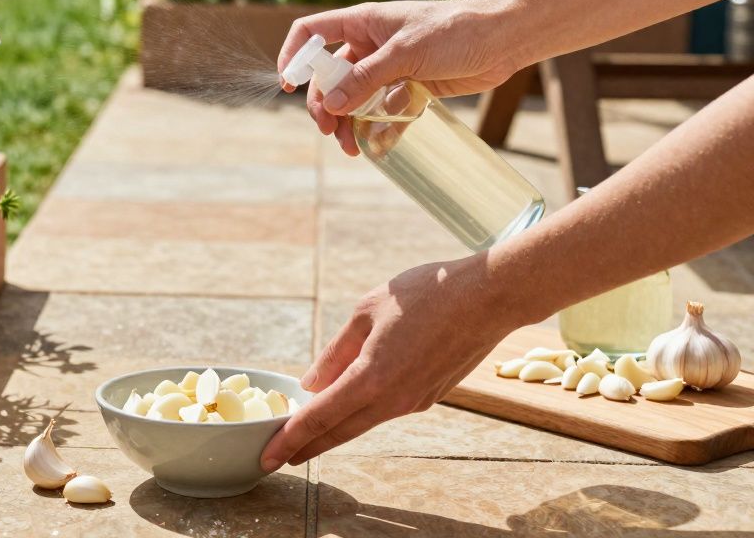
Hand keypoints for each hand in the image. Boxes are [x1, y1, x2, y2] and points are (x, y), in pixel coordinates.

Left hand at [259, 255, 522, 470]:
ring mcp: (414, 402)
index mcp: (371, 377)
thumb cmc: (425, 295)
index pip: (320, 417)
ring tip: (305, 437)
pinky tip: (348, 406)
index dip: (290, 438)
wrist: (488, 298)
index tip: (267, 456)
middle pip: (340, 432)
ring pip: (363, 423)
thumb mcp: (366, 312)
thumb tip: (311, 384)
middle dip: (306, 448)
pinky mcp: (429, 397)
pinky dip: (360, 414)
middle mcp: (393, 399)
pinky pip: (386, 410)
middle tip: (276, 459)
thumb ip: (335, 352)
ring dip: (333, 432)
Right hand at [276, 0, 524, 155]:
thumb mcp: (406, 52)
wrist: (504, 39)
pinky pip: (381, 111)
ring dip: (348, 123)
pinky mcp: (409, 88)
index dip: (295, 56)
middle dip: (325, 104)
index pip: (312, 33)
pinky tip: (376, 146)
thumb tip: (333, 103)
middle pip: (329, 76)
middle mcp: (370, 45)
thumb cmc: (455, 30)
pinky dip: (376, 128)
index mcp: (362, 23)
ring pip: (353, 98)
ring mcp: (388, 68)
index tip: (288, 84)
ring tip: (351, 147)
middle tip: (329, 129)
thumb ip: (367, 77)